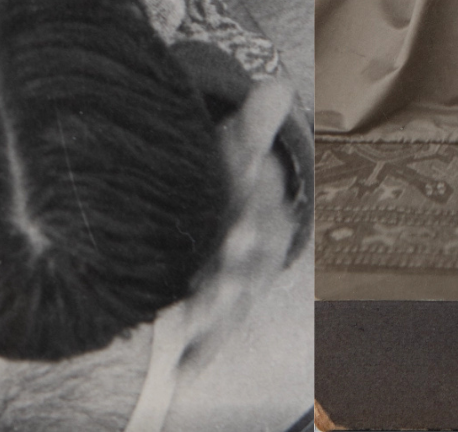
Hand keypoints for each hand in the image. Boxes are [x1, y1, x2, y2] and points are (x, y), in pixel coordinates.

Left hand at [174, 80, 301, 371]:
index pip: (260, 221)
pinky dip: (198, 356)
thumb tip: (276, 84)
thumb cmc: (229, 178)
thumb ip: (253, 124)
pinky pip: (209, 338)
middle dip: (233, 275)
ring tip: (190, 323)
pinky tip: (182, 373)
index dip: (249, 227)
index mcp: (259, 215)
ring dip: (212, 314)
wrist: (234, 221)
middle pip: (246, 270)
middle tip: (214, 282)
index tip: (236, 231)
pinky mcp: (216, 316)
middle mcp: (252, 258)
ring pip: (227, 305)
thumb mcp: (237, 148)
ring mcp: (235, 289)